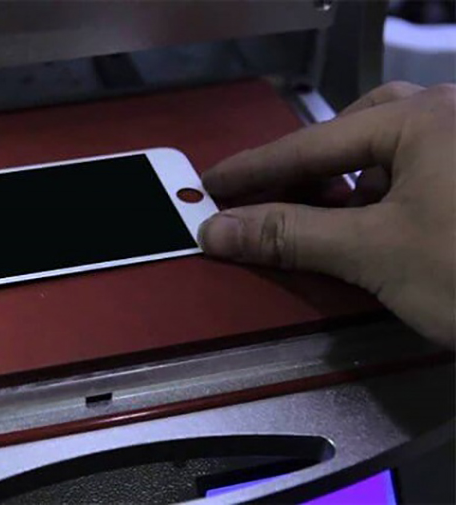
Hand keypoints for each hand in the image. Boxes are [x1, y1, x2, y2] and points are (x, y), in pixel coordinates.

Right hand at [198, 82, 454, 347]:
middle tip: (275, 194)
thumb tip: (216, 228)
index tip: (210, 185)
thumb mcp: (375, 253)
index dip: (254, 170)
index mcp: (422, 119)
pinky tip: (379, 226)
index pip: (312, 143)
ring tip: (323, 212)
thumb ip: (290, 235)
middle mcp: (452, 117)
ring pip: (394, 149)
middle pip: (357, 129)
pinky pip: (420, 170)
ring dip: (351, 178)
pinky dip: (386, 193)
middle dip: (311, 163)